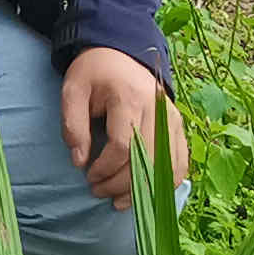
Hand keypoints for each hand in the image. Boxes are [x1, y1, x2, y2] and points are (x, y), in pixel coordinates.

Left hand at [61, 45, 176, 210]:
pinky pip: (181, 160)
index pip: (123, 146)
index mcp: (129, 98)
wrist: (120, 52)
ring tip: (120, 202)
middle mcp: (157, 109)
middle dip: (121, 184)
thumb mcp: (73, 90)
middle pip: (146, 159)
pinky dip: (168, 181)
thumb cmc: (94, 73)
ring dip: (144, 189)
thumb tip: (79, 160)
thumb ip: (73, 125)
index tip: (88, 176)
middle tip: (99, 191)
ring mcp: (172, 117)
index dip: (105, 168)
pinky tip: (150, 193)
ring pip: (166, 165)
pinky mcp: (178, 124)